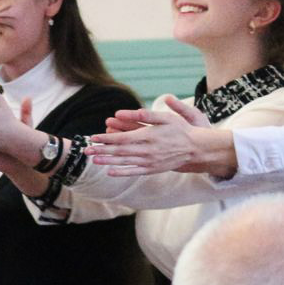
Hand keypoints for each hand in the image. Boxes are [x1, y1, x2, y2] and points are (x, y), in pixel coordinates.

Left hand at [86, 97, 231, 176]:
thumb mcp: (165, 117)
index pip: (121, 138)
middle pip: (119, 151)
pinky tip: (110, 171)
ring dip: (108, 161)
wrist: (196, 148)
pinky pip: (134, 172)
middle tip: (86, 150)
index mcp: (148, 136)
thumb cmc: (180, 130)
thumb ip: (145, 115)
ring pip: (124, 162)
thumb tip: (125, 112)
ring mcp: (150, 162)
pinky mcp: (153, 169)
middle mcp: (147, 150)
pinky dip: (121, 172)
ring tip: (94, 160)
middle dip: (102, 150)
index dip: (106, 138)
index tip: (93, 137)